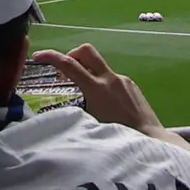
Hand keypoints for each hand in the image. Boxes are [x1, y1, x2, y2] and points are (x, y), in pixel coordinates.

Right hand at [46, 44, 162, 136]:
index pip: (69, 64)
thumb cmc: (120, 136)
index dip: (51, 56)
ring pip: (99, 67)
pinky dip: (102, 85)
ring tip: (86, 97)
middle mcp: (111, 79)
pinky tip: (106, 106)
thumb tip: (65, 109)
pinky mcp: (132, 85)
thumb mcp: (91, 125)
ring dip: (88, 73)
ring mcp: (123, 80)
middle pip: (86, 51)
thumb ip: (77, 111)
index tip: (38, 56)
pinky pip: (112, 79)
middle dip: (72, 55)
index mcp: (97, 88)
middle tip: (65, 73)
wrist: (151, 139)